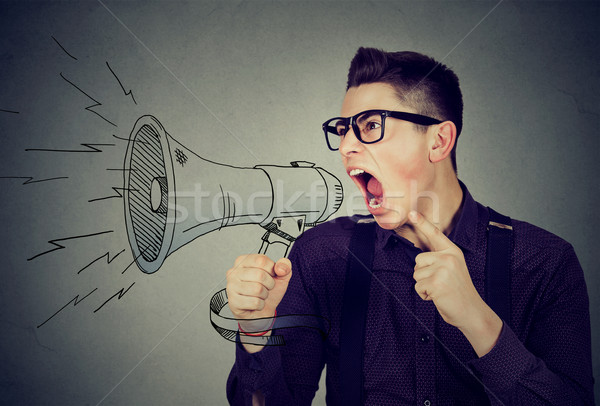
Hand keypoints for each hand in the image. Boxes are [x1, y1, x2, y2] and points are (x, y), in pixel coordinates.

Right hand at [226, 254, 291, 332]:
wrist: (262, 311)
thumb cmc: (268, 290)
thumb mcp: (280, 275)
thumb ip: (284, 266)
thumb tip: (281, 268)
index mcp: (243, 261)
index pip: (261, 260)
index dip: (272, 270)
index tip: (270, 275)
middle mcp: (234, 272)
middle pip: (259, 275)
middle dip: (269, 284)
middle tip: (266, 287)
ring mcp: (231, 287)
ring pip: (257, 289)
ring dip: (264, 295)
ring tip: (260, 295)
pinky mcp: (233, 301)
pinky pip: (255, 302)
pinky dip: (260, 305)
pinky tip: (255, 303)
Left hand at [409, 211, 501, 355]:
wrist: (471, 311)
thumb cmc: (459, 292)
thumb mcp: (453, 269)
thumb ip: (440, 260)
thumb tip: (420, 259)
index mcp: (453, 252)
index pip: (435, 234)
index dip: (422, 223)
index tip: (411, 212)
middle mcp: (448, 258)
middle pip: (418, 259)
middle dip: (423, 273)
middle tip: (440, 283)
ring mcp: (443, 270)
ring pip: (416, 274)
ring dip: (424, 286)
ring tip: (440, 290)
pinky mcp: (436, 283)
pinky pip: (418, 287)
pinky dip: (424, 295)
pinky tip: (438, 297)